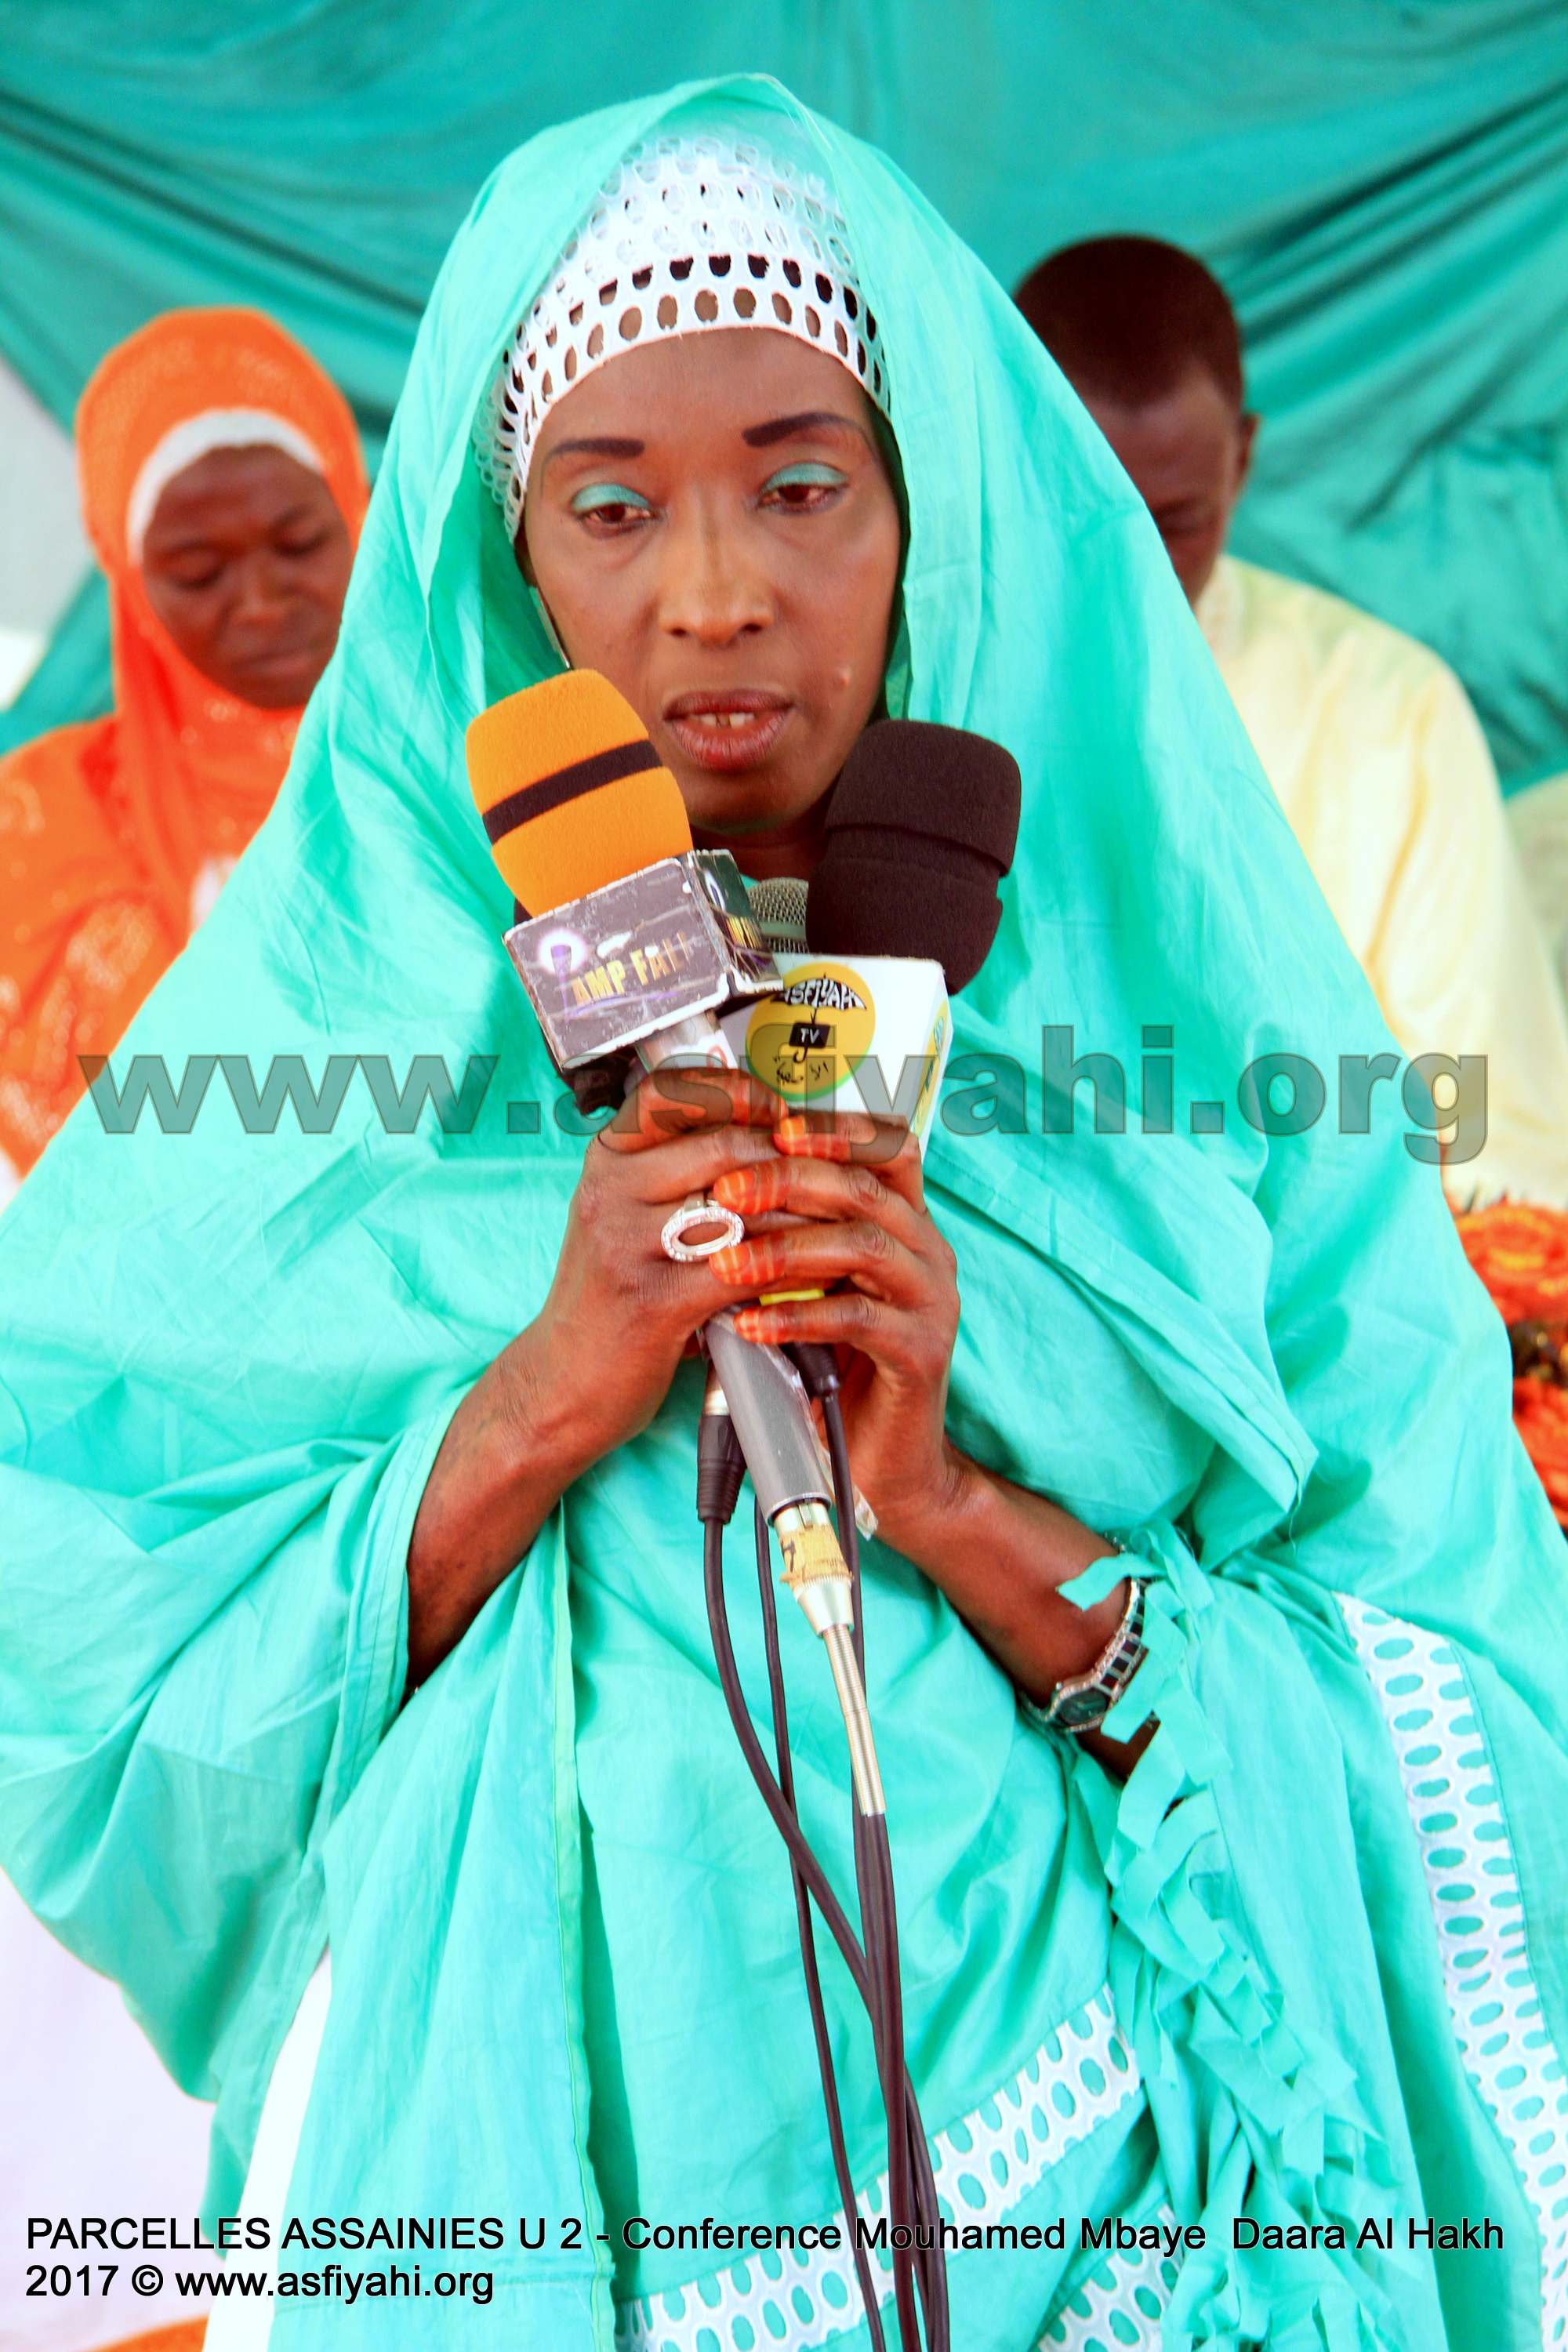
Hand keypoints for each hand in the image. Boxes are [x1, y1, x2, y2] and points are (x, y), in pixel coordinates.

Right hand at [406, 1066, 782, 1681]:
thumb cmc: (609, 1297)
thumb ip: (675, 1174)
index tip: (780, 1110)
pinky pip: (744, 1269)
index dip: (737, 1091)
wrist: (561, 1382)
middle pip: (724, 1144)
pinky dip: (789, 1269)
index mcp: (607, 1161)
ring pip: (743, 1206)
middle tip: (833, 1174)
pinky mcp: (654, 1302)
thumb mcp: (624, 1217)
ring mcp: (627, 1246)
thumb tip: (763, 1132)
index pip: (673, 1091)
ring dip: (803, 1213)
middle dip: (791, 1157)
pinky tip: (816, 1275)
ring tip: (842, 1221)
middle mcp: (611, 1193)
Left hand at [706, 1111, 960, 1552]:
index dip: (830, 1129)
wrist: (881, 1461)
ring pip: (862, 1245)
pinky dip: (797, 1317)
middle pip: (864, 1187)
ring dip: (786, 1247)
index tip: (769, 1124)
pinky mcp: (920, 1353)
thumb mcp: (812, 1287)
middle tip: (724, 1189)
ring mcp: (930, 1301)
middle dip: (788, 1179)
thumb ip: (792, 1234)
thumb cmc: (835, 1366)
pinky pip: (858, 1319)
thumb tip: (720, 1182)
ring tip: (725, 1264)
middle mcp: (926, 1252)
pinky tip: (749, 1326)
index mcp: (905, 1224)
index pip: (883, 1148)